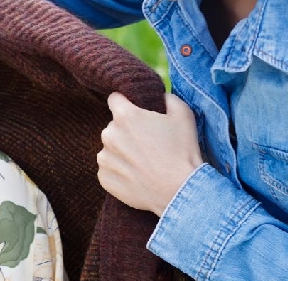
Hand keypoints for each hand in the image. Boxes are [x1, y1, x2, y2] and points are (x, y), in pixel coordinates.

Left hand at [97, 92, 204, 216]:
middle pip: (114, 126)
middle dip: (127, 131)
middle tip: (147, 144)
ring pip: (111, 148)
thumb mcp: (183, 115)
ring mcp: (104, 158)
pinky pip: (109, 169)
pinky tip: (138, 176)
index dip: (126, 103)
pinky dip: (120, 171)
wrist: (179, 190)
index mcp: (125, 116)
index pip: (115, 99)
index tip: (135, 112)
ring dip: (122, 152)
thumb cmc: (182, 151)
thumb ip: (168, 98)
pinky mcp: (104, 178)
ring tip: (144, 163)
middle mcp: (109, 134)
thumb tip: (161, 97)